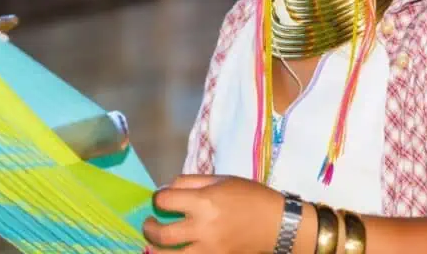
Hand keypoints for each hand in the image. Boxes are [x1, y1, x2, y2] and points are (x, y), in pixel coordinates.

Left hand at [142, 174, 283, 252]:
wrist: (276, 224)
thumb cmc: (250, 197)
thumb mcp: (222, 180)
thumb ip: (192, 181)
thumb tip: (168, 188)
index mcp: (204, 202)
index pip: (165, 201)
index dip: (157, 198)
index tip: (160, 199)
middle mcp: (203, 228)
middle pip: (162, 235)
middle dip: (149, 229)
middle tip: (150, 225)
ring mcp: (208, 250)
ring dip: (157, 251)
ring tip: (156, 245)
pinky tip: (177, 251)